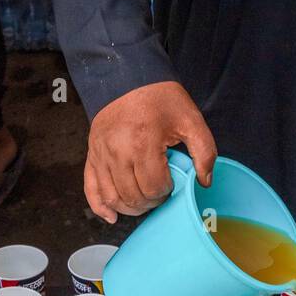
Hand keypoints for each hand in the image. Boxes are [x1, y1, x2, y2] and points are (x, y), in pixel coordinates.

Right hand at [85, 81, 216, 222]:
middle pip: (133, 196)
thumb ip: (204, 151)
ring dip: (130, 208)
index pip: (154, 187)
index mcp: (143, 142)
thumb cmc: (160, 99)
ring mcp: (101, 155)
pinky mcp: (92, 156)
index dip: (166, 191)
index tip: (172, 183)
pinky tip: (112, 217)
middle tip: (160, 193)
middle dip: (150, 202)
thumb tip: (204, 181)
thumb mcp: (191, 119)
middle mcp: (118, 151)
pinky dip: (100, 208)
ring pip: (113, 198)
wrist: (127, 79)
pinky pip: (91, 189)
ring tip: (144, 202)